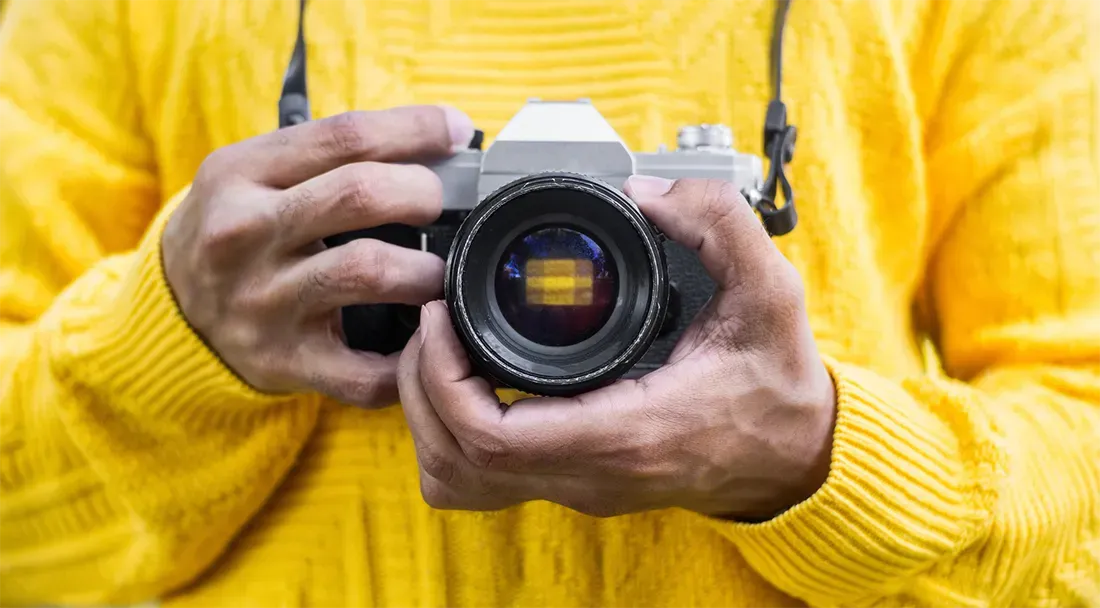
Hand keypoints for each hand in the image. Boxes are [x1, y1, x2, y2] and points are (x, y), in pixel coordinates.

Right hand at [163, 105, 473, 406]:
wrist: (169, 312)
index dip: (415, 129)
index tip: (457, 130)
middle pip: (360, 195)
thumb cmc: (236, 230)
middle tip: (443, 204)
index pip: (345, 136)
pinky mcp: (283, 362)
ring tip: (440, 272)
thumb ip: (329, 158)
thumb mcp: (255, 174)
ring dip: (426, 270)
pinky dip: (410, 358)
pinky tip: (426, 340)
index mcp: (240, 173)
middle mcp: (244, 233)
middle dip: (423, 193)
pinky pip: (364, 369)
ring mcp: (262, 302)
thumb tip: (437, 145)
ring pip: (368, 271)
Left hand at [397, 176, 836, 519]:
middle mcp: (591, 473)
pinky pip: (483, 480)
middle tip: (432, 324)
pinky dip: (454, 436)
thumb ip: (718, 224)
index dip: (443, 377)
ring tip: (440, 353)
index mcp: (627, 432)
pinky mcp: (574, 482)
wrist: (792, 455)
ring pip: (458, 481)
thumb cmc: (777, 384)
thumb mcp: (770, 293)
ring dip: (429, 418)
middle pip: (456, 462)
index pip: (493, 438)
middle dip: (420, 388)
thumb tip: (647, 190)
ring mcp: (578, 486)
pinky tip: (468, 385)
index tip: (443, 315)